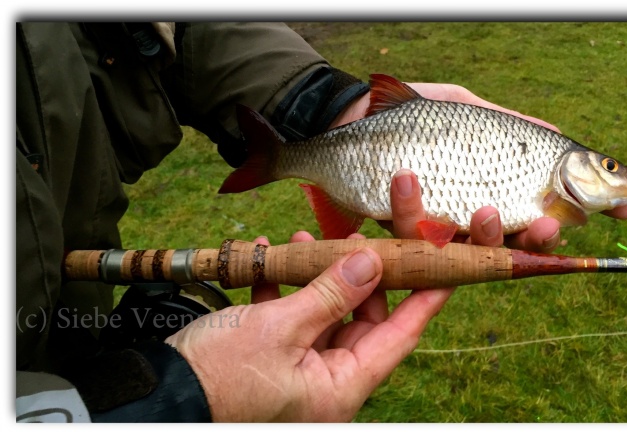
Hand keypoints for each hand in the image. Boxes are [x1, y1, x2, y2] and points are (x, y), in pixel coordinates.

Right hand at [164, 168, 510, 421]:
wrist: (155, 397)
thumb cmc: (217, 375)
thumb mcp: (279, 329)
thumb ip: (330, 293)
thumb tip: (372, 260)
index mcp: (341, 385)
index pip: (400, 334)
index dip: (426, 296)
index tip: (447, 263)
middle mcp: (327, 379)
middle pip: (363, 317)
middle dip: (358, 273)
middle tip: (353, 235)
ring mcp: (298, 368)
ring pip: (324, 312)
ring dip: (316, 275)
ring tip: (302, 240)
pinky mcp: (270, 356)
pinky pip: (289, 317)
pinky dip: (282, 288)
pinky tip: (270, 258)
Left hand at [332, 81, 626, 251]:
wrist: (347, 117)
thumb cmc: (410, 112)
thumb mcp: (466, 108)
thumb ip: (508, 125)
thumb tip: (558, 135)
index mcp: (493, 187)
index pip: (545, 206)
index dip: (582, 211)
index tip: (624, 210)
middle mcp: (470, 214)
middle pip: (517, 240)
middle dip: (536, 237)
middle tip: (548, 224)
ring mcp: (435, 227)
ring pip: (468, 248)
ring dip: (482, 234)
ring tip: (484, 209)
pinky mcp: (397, 232)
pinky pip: (413, 232)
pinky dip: (413, 207)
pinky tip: (407, 178)